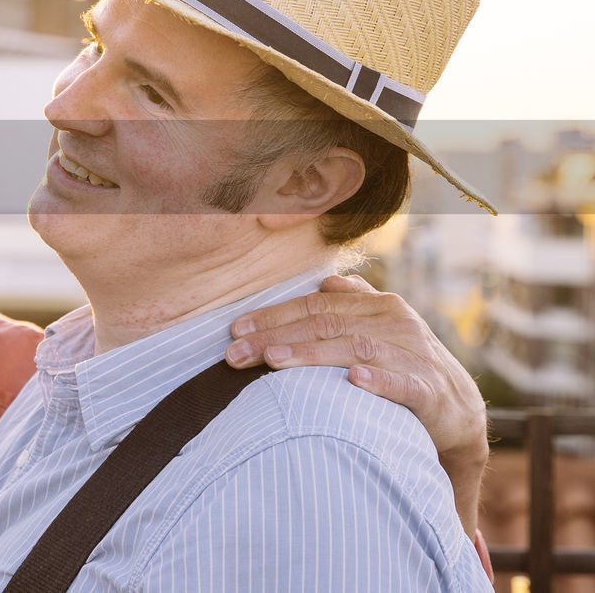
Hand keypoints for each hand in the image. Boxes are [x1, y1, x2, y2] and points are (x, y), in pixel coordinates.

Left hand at [223, 274, 487, 535]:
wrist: (458, 410)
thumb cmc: (404, 364)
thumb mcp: (380, 328)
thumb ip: (353, 303)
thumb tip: (325, 282)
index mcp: (377, 306)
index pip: (315, 307)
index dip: (273, 316)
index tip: (234, 330)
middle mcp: (396, 324)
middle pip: (326, 326)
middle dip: (275, 337)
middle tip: (236, 353)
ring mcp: (414, 355)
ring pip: (355, 349)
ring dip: (312, 355)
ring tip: (274, 360)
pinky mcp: (430, 390)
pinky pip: (402, 383)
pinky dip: (378, 380)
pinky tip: (352, 380)